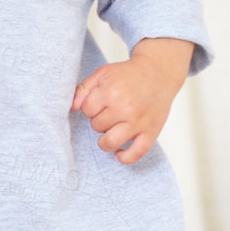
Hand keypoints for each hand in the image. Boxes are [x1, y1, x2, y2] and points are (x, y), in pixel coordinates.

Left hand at [71, 38, 191, 163]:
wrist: (158, 73)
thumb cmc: (129, 75)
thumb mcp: (103, 74)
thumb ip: (83, 89)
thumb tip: (71, 107)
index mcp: (111, 91)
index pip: (86, 110)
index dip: (90, 107)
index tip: (100, 103)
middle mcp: (125, 107)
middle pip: (97, 126)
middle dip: (100, 120)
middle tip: (111, 112)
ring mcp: (138, 122)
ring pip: (109, 142)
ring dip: (106, 139)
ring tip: (112, 130)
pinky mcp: (151, 132)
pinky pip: (135, 154)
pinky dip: (124, 157)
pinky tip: (119, 152)